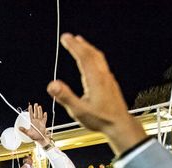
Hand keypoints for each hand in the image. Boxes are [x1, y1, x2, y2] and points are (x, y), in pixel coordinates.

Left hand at [18, 104, 49, 146]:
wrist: (40, 139)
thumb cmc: (34, 136)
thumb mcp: (28, 133)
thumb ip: (24, 130)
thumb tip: (18, 128)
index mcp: (32, 122)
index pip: (31, 115)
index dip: (30, 110)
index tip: (30, 106)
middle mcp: (36, 121)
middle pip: (36, 113)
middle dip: (35, 108)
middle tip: (35, 104)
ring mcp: (40, 122)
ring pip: (40, 115)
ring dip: (40, 111)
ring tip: (39, 106)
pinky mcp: (44, 124)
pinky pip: (44, 119)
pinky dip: (45, 116)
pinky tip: (45, 113)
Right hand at [46, 34, 146, 154]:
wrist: (119, 125)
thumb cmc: (101, 120)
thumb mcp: (79, 111)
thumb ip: (65, 97)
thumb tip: (52, 85)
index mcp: (95, 80)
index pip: (83, 57)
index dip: (73, 46)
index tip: (65, 38)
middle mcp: (103, 76)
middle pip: (91, 54)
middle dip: (79, 44)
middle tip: (69, 37)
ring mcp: (108, 79)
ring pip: (98, 57)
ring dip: (87, 48)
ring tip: (80, 42)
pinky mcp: (110, 83)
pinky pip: (101, 64)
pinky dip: (93, 56)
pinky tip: (91, 61)